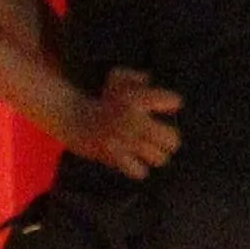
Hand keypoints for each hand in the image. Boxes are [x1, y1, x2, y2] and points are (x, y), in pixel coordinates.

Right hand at [61, 71, 180, 175]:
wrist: (75, 118)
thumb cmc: (102, 99)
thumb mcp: (117, 77)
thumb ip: (137, 77)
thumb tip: (150, 81)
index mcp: (139, 99)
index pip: (174, 101)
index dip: (170, 103)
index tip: (164, 105)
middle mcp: (135, 120)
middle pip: (172, 138)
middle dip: (169, 139)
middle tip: (161, 137)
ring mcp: (126, 141)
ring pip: (159, 158)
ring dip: (155, 154)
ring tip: (148, 150)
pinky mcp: (115, 157)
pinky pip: (139, 171)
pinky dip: (138, 168)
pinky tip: (133, 160)